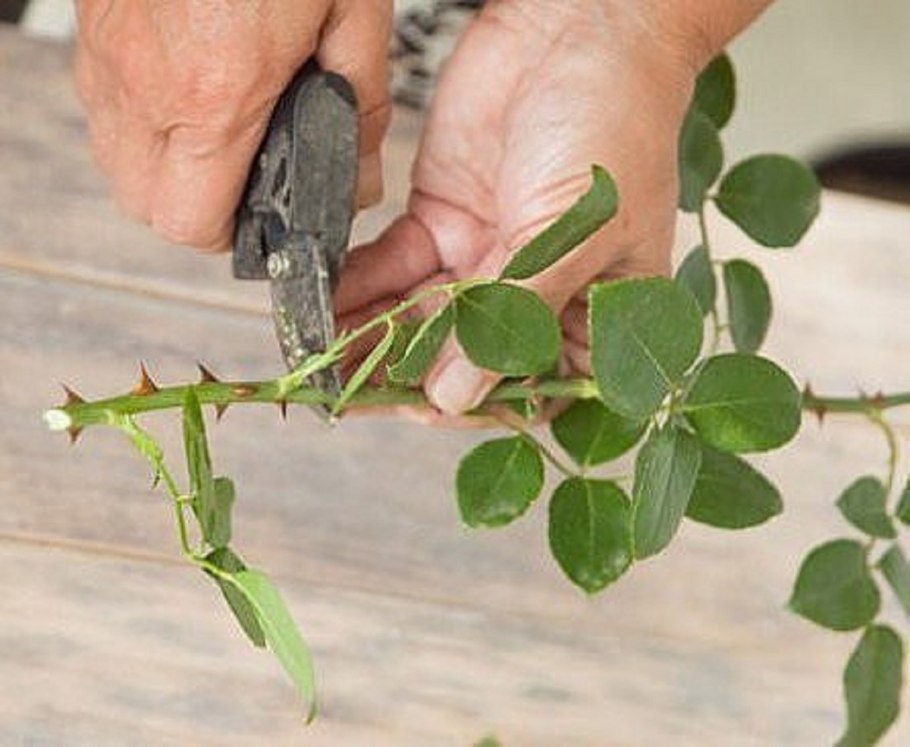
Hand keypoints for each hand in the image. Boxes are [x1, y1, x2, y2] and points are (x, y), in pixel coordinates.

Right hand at [74, 0, 391, 250]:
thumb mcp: (351, 14)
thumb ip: (358, 106)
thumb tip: (360, 177)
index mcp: (214, 92)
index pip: (191, 221)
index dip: (230, 234)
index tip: (261, 217)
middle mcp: (143, 82)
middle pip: (145, 204)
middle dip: (196, 209)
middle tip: (244, 179)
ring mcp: (108, 54)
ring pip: (116, 159)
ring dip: (167, 167)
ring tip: (220, 135)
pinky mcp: (94, 27)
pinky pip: (106, 107)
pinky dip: (143, 121)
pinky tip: (190, 90)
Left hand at [335, 0, 702, 418]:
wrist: (582, 24)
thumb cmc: (613, 123)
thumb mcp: (573, 232)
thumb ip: (511, 313)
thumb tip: (456, 394)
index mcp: (588, 311)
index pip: (531, 386)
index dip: (480, 405)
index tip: (425, 405)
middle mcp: (532, 294)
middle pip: (462, 358)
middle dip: (404, 375)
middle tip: (347, 387)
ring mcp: (483, 256)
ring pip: (418, 317)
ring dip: (370, 336)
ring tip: (319, 353)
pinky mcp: (442, 217)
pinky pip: (392, 265)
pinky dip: (357, 284)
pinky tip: (324, 300)